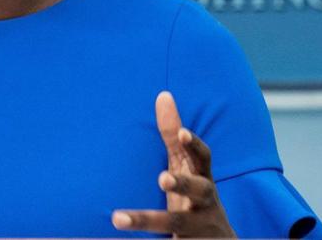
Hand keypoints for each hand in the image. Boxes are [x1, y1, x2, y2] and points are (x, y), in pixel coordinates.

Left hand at [112, 91, 235, 237]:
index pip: (204, 160)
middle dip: (182, 185)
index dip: (195, 147)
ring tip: (116, 218)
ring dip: (147, 220)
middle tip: (162, 178)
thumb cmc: (195, 197)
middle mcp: (205, 203)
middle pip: (199, 192)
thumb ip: (174, 137)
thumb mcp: (187, 168)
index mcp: (203, 180)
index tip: (184, 133)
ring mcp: (198, 228)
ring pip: (176, 225)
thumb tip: (164, 96)